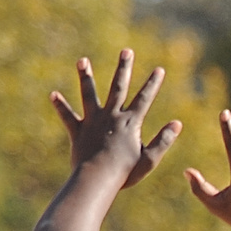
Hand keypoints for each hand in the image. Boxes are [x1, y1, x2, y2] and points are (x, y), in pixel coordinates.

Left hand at [49, 50, 181, 190]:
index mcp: (130, 122)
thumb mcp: (149, 159)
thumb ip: (163, 140)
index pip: (144, 98)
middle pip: (118, 87)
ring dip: (86, 76)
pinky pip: (68, 116)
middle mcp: (111, 116)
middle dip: (124, 68)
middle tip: (126, 51)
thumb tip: (177, 124)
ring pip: (89, 94)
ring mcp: (93, 122)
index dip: (153, 84)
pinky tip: (53, 94)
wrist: (97, 179)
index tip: (159, 69)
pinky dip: (61, 106)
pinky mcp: (78, 131)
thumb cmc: (125, 172)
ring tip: (82, 60)